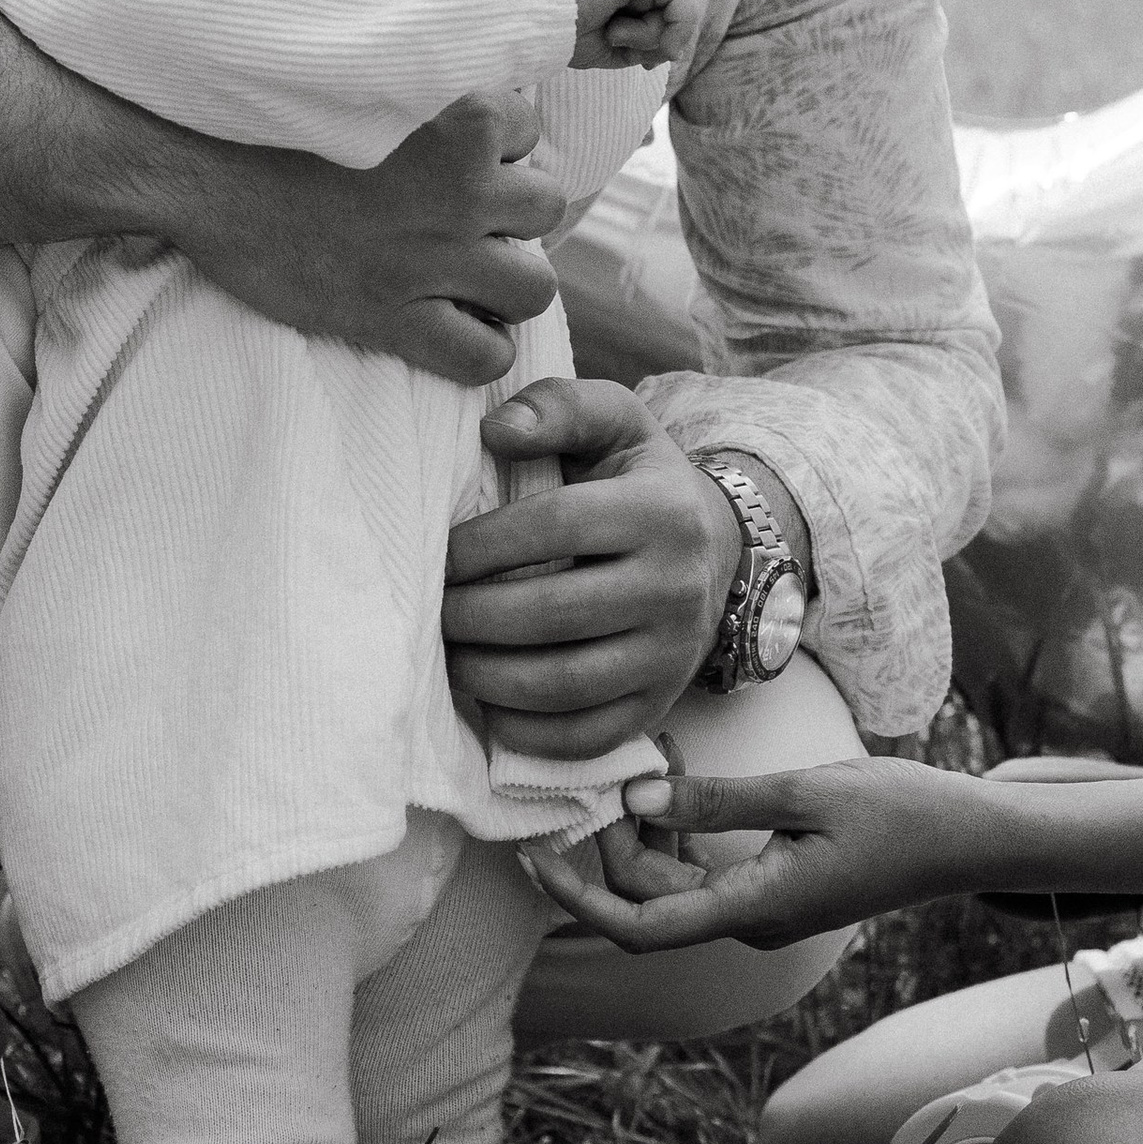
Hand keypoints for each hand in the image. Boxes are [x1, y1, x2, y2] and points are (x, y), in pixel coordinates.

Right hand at [171, 90, 565, 388]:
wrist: (197, 169)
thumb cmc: (272, 113)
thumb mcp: (365, 74)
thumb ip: (424, 79)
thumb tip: (473, 93)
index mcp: (458, 119)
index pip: (530, 131)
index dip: (499, 146)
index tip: (458, 152)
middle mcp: (457, 190)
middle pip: (544, 207)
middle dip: (512, 213)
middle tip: (465, 215)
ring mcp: (430, 260)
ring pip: (534, 287)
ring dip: (508, 282)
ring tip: (467, 273)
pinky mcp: (393, 318)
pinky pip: (483, 356)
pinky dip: (478, 348)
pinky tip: (448, 325)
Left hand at [442, 380, 740, 753]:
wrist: (713, 547)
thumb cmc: (637, 479)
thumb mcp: (614, 421)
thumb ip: (557, 407)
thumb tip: (495, 431)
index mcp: (662, 511)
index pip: (555, 528)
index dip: (481, 544)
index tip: (438, 553)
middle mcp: (676, 587)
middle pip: (553, 614)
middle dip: (471, 616)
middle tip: (429, 610)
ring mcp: (671, 655)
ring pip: (565, 684)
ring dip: (487, 676)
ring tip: (447, 655)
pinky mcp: (658, 705)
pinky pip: (586, 736)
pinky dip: (525, 730)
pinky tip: (488, 701)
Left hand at [522, 745, 982, 950]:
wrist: (970, 840)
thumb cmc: (901, 814)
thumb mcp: (805, 793)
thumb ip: (718, 799)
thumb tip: (637, 795)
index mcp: (756, 909)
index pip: (641, 925)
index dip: (577, 899)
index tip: (532, 859)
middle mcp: (751, 922)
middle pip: (648, 896)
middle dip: (613, 836)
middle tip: (609, 762)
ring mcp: (764, 909)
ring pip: (674, 881)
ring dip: (648, 824)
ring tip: (652, 751)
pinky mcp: (775, 888)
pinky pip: (705, 868)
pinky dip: (682, 825)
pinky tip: (681, 771)